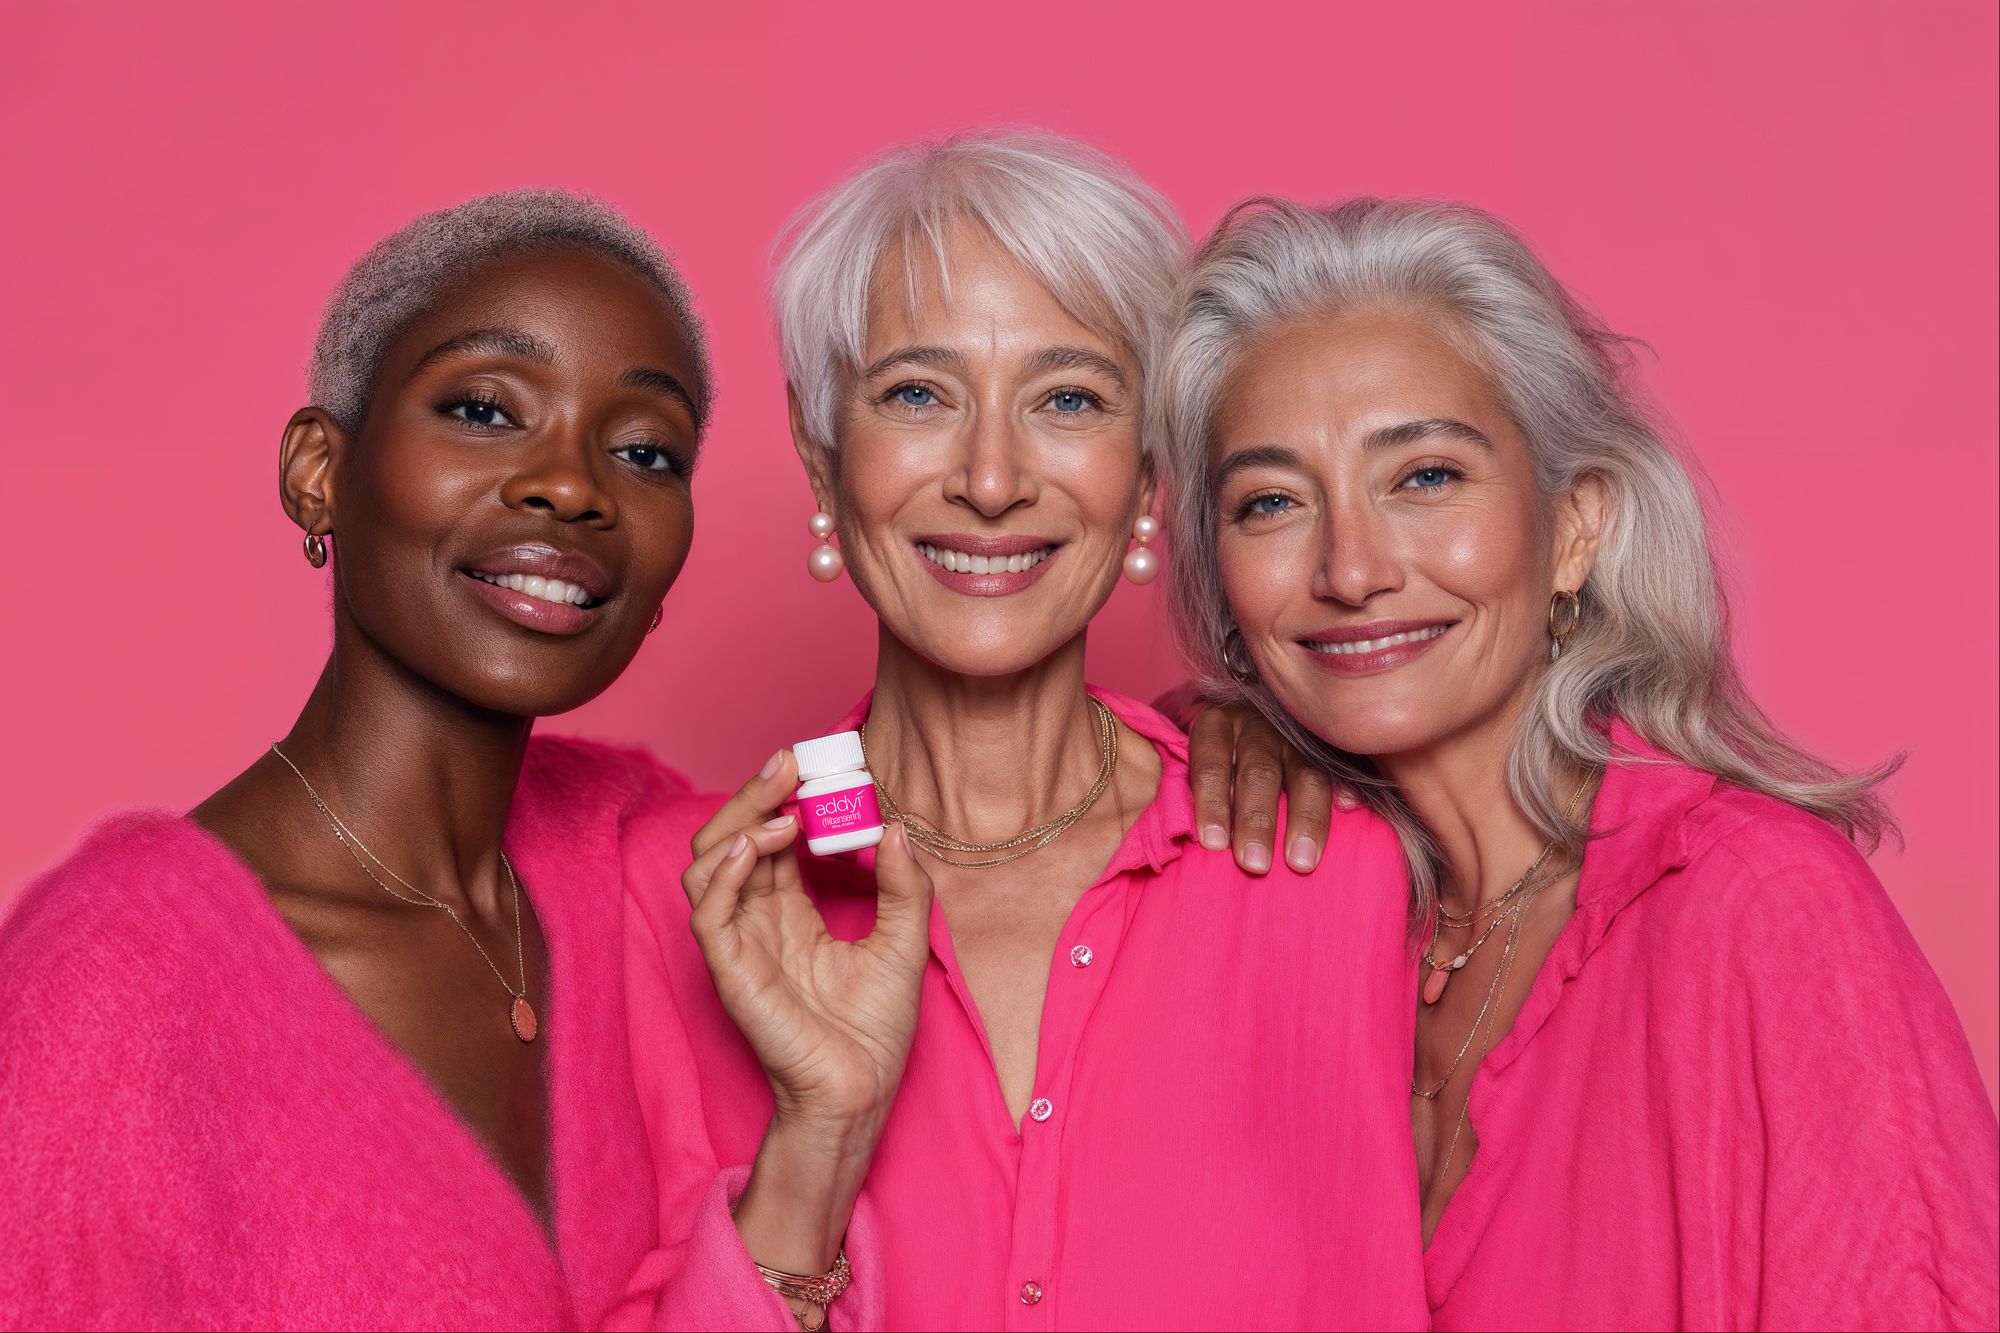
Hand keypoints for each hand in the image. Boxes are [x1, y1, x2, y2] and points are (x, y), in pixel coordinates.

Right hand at [682, 751, 931, 1132]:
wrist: (860, 1093)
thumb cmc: (875, 1031)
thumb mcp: (905, 943)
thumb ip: (903, 886)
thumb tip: (897, 827)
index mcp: (792, 914)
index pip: (775, 840)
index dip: (787, 799)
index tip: (817, 765)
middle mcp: (758, 921)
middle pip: (732, 838)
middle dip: (756, 794)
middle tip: (790, 761)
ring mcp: (739, 943)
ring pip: (707, 864)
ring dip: (738, 825)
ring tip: (783, 808)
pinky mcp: (730, 970)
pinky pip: (709, 911)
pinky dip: (725, 872)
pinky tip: (757, 847)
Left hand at [1185, 701, 1351, 875]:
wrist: (1250, 720)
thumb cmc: (1217, 757)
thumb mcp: (1198, 760)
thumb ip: (1198, 791)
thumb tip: (1206, 841)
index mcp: (1217, 725)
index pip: (1210, 764)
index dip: (1211, 803)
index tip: (1214, 844)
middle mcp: (1257, 725)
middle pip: (1258, 772)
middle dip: (1256, 820)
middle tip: (1254, 864)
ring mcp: (1296, 735)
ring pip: (1305, 774)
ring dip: (1305, 820)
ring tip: (1301, 862)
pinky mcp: (1326, 745)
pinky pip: (1341, 767)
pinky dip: (1346, 790)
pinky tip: (1349, 812)